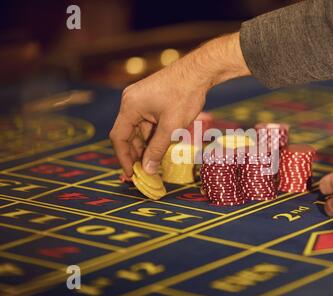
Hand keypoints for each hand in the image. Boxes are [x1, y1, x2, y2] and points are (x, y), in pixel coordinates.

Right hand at [109, 32, 249, 176]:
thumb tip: (147, 170)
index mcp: (130, 106)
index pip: (119, 137)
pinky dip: (152, 136)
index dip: (124, 158)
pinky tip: (161, 148)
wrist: (199, 72)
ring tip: (155, 163)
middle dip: (136, 154)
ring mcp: (140, 99)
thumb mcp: (171, 127)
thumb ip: (157, 150)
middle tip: (145, 172)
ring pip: (138, 130)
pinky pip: (146, 122)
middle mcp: (131, 102)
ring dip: (145, 146)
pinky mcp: (150, 99)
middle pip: (127, 134)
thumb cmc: (185, 96)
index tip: (131, 173)